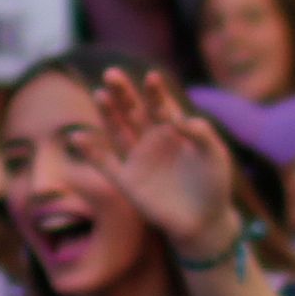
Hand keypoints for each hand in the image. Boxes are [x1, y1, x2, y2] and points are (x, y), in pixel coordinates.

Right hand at [82, 66, 245, 258]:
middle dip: (123, 93)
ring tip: (100, 94)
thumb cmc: (214, 184)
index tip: (152, 78)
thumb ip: (202, 135)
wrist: (205, 221)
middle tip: (112, 74)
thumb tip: (181, 119)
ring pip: (117, 131)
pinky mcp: (127, 181)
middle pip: (133, 111)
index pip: (159, 105)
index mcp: (173, 129)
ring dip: (108, 113)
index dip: (155, 91)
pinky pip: (105, 163)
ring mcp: (138, 159)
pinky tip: (79, 137)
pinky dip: (91, 152)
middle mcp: (151, 140)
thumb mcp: (215, 155)